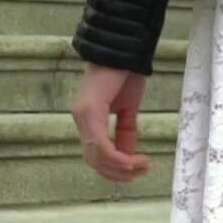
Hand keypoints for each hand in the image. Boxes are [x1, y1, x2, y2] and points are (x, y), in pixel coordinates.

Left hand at [70, 63, 150, 182]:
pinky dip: (119, 158)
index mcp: (87, 118)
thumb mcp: (128, 109)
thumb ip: (125, 132)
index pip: (95, 154)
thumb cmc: (126, 72)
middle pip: (94, 160)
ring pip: (97, 157)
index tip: (137, 170)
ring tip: (142, 166)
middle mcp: (81, 119)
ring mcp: (83, 116)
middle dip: (118, 173)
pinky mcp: (90, 113)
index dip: (114, 168)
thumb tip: (128, 154)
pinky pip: (102, 146)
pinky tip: (134, 160)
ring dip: (121, 167)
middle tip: (140, 173)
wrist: (125, 48)